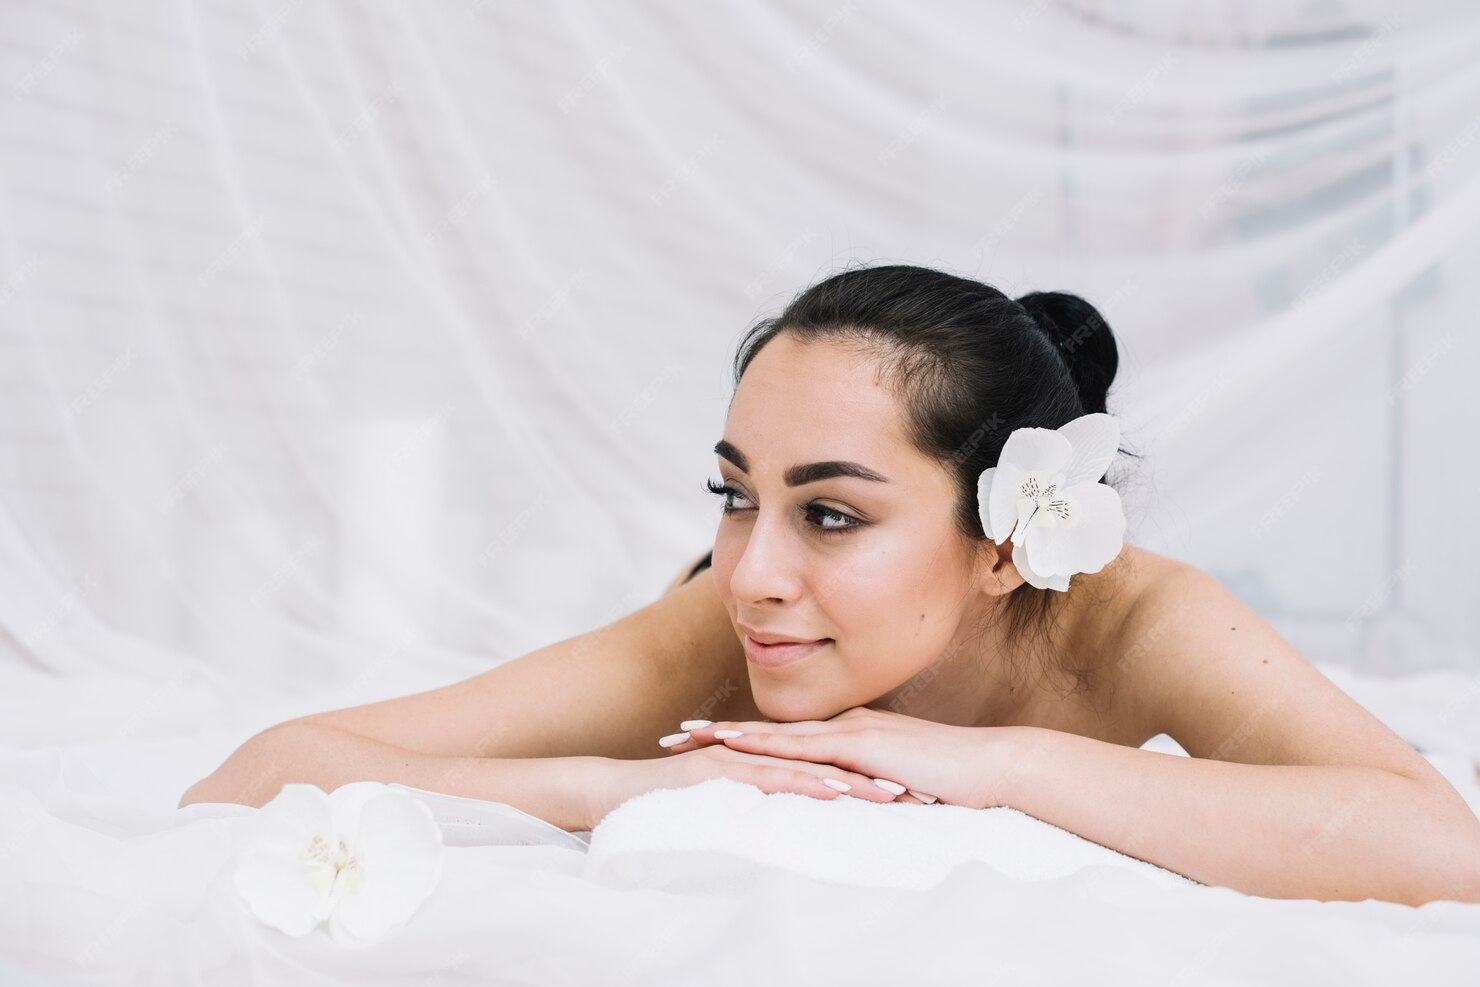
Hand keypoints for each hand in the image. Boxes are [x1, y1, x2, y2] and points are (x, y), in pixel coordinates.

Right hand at [584, 742, 907, 827]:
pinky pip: (773, 776)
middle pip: (830, 765)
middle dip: (876, 779)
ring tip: (896, 795)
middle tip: (922, 795)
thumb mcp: (729, 808)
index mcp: (766, 764)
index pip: (828, 772)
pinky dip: (808, 782)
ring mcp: (744, 759)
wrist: (613, 791)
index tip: (911, 798)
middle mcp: (760, 756)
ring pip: (810, 767)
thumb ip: (762, 809)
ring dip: (854, 781)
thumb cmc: (668, 805)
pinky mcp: (725, 769)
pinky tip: (837, 791)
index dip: (870, 783)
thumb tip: (795, 831)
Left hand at [662, 706, 1016, 808]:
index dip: (737, 739)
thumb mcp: (899, 788)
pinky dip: (767, 746)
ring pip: (775, 734)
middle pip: (765, 732)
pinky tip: (737, 747)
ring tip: (686, 738)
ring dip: (728, 736)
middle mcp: (841, 727)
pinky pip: (806, 747)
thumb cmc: (953, 784)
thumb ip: (870, 792)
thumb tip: (849, 812)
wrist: (993, 768)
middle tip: (670, 737)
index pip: (782, 741)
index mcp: (848, 736)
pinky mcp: (862, 746)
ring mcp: (850, 733)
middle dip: (716, 734)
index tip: (697, 743)